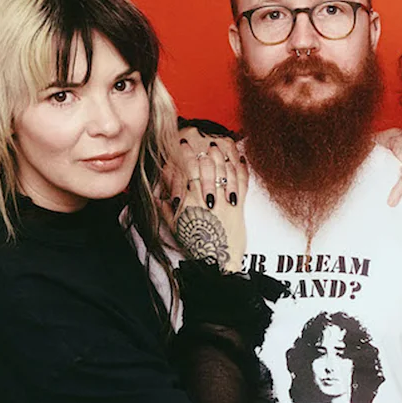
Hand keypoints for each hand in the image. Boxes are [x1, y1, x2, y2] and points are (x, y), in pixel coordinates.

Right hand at [163, 126, 248, 272]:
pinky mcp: (239, 206)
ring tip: (220, 145)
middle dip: (205, 152)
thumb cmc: (196, 245)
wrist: (217, 260)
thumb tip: (159, 198)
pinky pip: (241, 183)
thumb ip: (166, 210)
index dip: (185, 155)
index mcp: (188, 202)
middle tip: (204, 142)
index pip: (186, 171)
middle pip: (206, 167)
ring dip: (222, 156)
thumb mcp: (175, 228)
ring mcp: (224, 201)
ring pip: (223, 172)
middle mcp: (206, 198)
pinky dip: (242, 169)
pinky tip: (240, 158)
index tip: (183, 144)